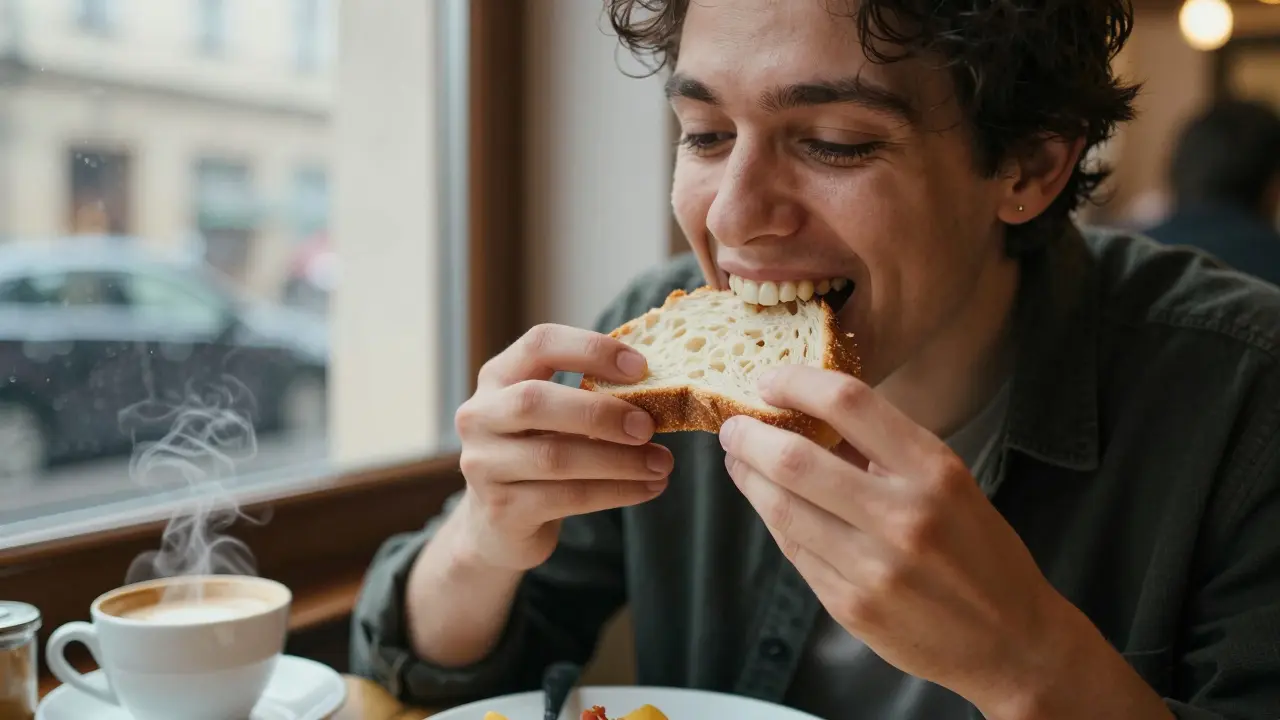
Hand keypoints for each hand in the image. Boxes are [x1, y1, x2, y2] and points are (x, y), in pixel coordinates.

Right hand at [453, 324, 672, 571]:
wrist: (497, 526)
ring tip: (662, 463)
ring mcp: (484, 466)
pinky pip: (566, 498)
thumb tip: (660, 389)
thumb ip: (587, 397)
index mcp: (498, 378)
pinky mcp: (502, 511)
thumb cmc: (538, 456)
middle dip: (600, 411)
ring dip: (619, 460)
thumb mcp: (551, 418)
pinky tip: (648, 488)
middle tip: (648, 426)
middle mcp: (480, 417)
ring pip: (555, 457)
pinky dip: (616, 492)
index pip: (539, 344)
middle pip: (535, 400)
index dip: (591, 349)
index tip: (641, 366)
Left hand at [719, 366, 1169, 718]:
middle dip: (749, 435)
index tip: (769, 380)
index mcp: (934, 471)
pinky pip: (793, 550)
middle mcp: (903, 516)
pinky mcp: (850, 606)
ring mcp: (873, 567)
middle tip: (733, 425)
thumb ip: (884, 451)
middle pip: (795, 458)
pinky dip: (774, 519)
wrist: (1011, 641)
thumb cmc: (978, 550)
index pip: (848, 403)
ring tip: (740, 460)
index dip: (795, 382)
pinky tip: (770, 504)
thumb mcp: (949, 483)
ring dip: (748, 477)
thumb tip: (804, 416)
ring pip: (780, 508)